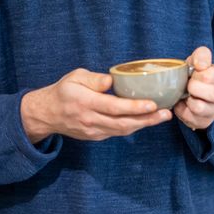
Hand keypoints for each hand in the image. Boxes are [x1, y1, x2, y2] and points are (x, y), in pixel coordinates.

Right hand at [20, 68, 171, 143]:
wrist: (47, 114)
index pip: (113, 107)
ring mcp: (93, 131)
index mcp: (85, 102)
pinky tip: (146, 120)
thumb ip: (93, 79)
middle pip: (123, 123)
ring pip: (122, 130)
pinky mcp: (96, 136)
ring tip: (162, 116)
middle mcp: (90, 119)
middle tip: (167, 113)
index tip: (152, 104)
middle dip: (147, 119)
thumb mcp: (74, 76)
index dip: (134, 107)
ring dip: (144, 124)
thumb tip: (111, 80)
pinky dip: (133, 127)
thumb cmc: (64, 91)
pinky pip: (117, 132)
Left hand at [173, 46, 213, 131]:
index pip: (211, 76)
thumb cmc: (197, 74)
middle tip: (188, 84)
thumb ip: (202, 55)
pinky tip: (183, 103)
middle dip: (193, 87)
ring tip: (186, 94)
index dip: (197, 74)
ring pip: (200, 107)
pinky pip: (189, 118)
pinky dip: (181, 109)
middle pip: (212, 94)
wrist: (195, 93)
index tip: (194, 73)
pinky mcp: (204, 122)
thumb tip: (201, 64)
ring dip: (188, 99)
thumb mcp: (200, 60)